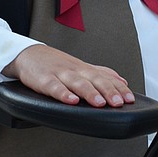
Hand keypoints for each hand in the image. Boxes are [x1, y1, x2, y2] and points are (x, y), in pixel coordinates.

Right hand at [3, 44, 135, 106]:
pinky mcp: (44, 80)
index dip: (119, 88)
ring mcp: (60, 74)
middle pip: (95, 79)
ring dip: (90, 93)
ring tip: (100, 102)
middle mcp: (75, 70)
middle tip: (119, 102)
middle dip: (109, 91)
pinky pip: (54, 87)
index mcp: (85, 69)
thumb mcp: (80, 66)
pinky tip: (71, 101)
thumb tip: (122, 81)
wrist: (27, 54)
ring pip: (77, 83)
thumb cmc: (55, 63)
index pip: (106, 78)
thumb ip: (101, 73)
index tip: (130, 99)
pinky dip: (63, 94)